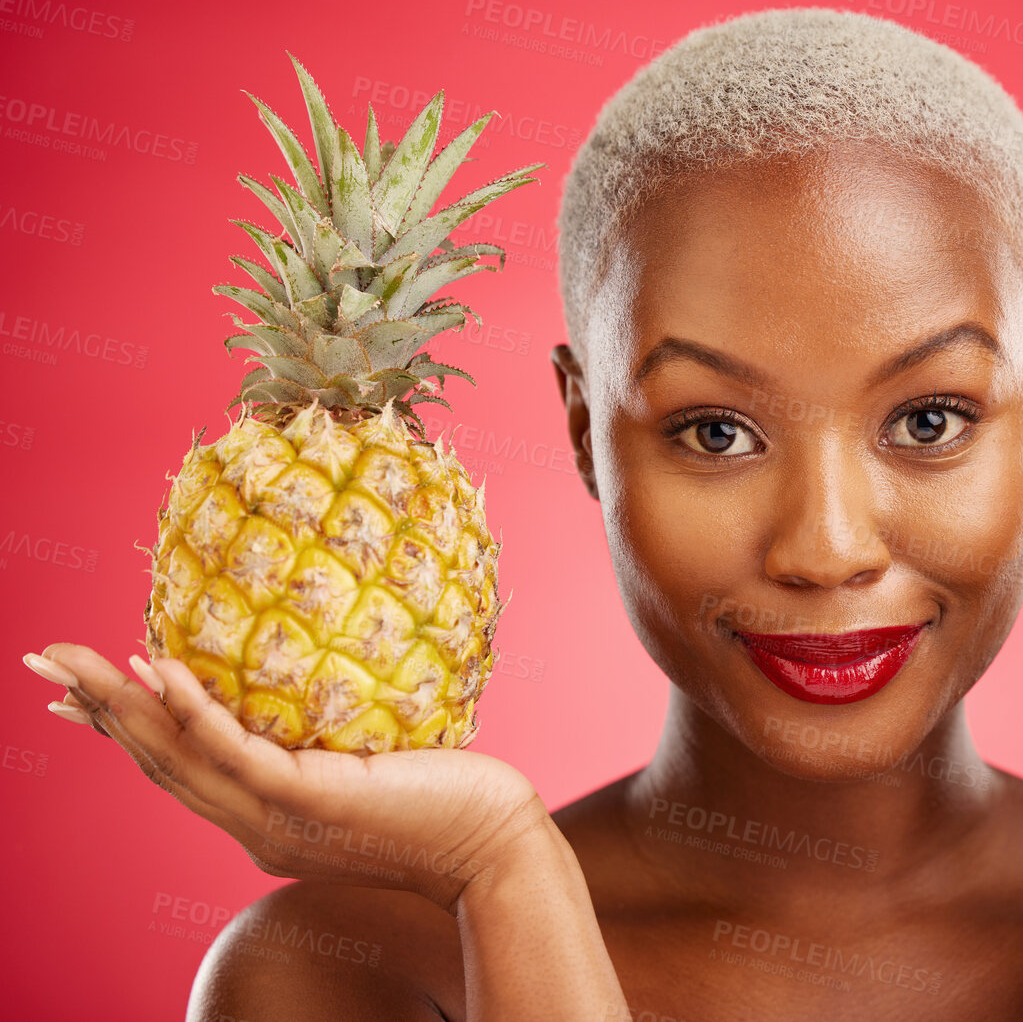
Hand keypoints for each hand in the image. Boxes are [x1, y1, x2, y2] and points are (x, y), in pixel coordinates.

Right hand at [25, 642, 545, 912]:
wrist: (492, 847)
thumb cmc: (448, 800)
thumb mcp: (372, 772)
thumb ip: (333, 747)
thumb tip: (328, 689)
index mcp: (265, 819)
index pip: (178, 770)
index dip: (121, 732)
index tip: (75, 699)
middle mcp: (257, 825)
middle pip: (158, 762)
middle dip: (96, 712)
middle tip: (42, 665)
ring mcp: (278, 816)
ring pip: (179, 757)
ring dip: (119, 705)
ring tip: (75, 661)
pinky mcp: (310, 798)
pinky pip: (234, 752)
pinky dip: (190, 711)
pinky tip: (155, 671)